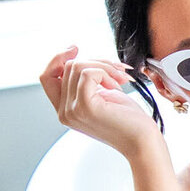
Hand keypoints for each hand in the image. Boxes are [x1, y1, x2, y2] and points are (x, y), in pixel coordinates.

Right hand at [39, 45, 159, 159]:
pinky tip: (117, 86)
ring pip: (78, 66)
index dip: (57, 59)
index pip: (46, 77)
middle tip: (119, 71)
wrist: (143, 141)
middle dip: (97, 62)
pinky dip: (106, 73)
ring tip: (121, 79)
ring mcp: (71, 111)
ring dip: (105, 66)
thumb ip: (85, 81)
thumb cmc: (129, 119)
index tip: (75, 49)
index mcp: (65, 110)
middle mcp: (64, 112)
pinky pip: (88, 73)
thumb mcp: (102, 95)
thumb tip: (74, 56)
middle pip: (68, 67)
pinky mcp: (85, 107)